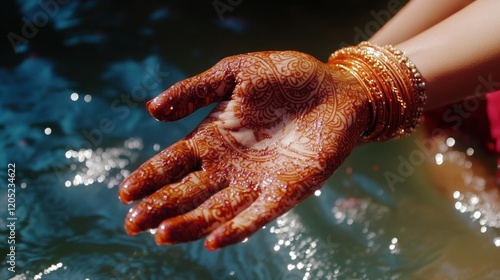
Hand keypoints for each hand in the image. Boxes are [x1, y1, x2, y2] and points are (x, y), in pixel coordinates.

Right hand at [118, 51, 369, 250]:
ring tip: (163, 234)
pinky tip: (215, 241)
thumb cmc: (286, 77)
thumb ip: (195, 90)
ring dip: (191, 224)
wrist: (337, 87)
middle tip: (133, 224)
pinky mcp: (287, 191)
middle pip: (188, 192)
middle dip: (160, 208)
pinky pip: (258, 215)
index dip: (149, 177)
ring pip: (217, 209)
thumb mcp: (235, 74)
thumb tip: (151, 110)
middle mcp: (230, 165)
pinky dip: (237, 228)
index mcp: (214, 138)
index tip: (125, 193)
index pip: (173, 163)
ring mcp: (257, 181)